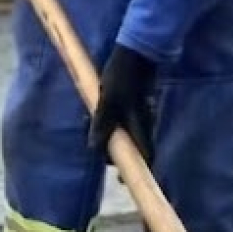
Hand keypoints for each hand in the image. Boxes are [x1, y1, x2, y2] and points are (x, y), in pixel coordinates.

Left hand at [89, 44, 157, 162]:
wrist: (135, 52)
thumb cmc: (122, 75)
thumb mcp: (107, 99)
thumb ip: (101, 123)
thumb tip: (93, 149)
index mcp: (139, 125)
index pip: (145, 156)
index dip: (135, 171)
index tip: (122, 179)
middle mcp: (142, 123)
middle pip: (131, 148)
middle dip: (111, 151)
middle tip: (93, 144)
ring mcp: (138, 115)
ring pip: (124, 134)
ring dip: (106, 135)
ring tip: (87, 123)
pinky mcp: (133, 106)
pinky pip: (120, 122)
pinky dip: (107, 123)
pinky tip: (93, 113)